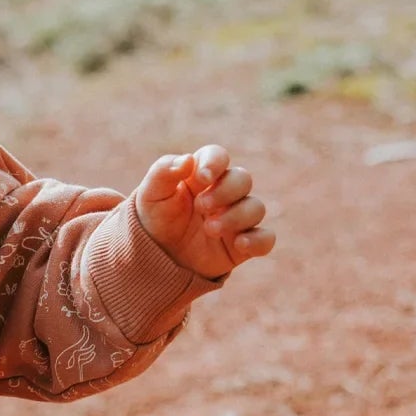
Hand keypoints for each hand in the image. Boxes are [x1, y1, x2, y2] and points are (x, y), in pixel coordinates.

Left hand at [135, 144, 274, 279]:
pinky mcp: (242, 244)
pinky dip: (258, 240)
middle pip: (242, 179)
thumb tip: (187, 160)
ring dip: (236, 216)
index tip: (202, 178)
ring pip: (256, 207)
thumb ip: (163, 172)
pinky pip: (265, 239)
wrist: (154, 258)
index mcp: (200, 176)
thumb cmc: (154, 220)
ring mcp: (235, 218)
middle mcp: (223, 193)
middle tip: (201, 206)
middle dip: (225, 191)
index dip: (215, 162)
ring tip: (209, 229)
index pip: (217, 156)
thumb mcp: (150, 195)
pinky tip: (240, 244)